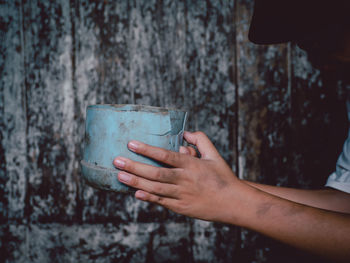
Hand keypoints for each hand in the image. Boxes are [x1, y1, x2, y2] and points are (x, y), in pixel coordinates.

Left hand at [113, 131, 239, 221]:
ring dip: (136, 182)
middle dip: (135, 166)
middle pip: (156, 173)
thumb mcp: (214, 155)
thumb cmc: (223, 177)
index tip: (131, 143)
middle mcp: (185, 180)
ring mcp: (182, 196)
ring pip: (155, 189)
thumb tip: (185, 133)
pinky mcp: (181, 208)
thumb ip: (201, 140)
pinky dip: (148, 198)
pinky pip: (162, 202)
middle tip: (116, 160)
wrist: (234, 203)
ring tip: (120, 175)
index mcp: (192, 165)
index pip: (166, 155)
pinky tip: (135, 194)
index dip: (147, 150)